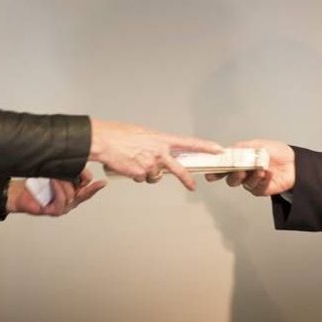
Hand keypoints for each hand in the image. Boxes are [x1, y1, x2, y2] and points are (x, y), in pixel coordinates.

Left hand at [7, 168, 106, 215]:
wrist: (20, 194)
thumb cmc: (36, 185)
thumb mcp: (55, 175)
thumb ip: (68, 173)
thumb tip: (76, 166)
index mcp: (72, 195)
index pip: (87, 191)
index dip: (95, 187)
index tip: (102, 183)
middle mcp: (69, 202)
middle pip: (83, 194)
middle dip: (82, 183)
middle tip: (81, 174)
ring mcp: (62, 208)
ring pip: (72, 195)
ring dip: (65, 183)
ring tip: (57, 175)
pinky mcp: (54, 211)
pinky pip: (61, 200)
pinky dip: (59, 189)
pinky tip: (55, 181)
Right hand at [89, 118, 221, 190]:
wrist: (104, 141)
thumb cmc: (120, 134)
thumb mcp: (143, 134)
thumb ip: (155, 144)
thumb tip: (160, 152)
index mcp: (162, 139)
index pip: (189, 142)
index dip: (205, 146)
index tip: (218, 149)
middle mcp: (159, 152)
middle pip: (179, 169)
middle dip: (186, 179)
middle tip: (192, 186)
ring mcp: (150, 164)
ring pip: (155, 176)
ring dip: (147, 173)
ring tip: (135, 161)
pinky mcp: (140, 173)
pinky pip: (141, 178)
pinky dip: (135, 174)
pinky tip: (128, 165)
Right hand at [205, 139, 295, 195]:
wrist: (293, 162)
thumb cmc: (276, 151)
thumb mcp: (257, 144)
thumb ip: (241, 148)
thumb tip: (226, 151)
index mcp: (240, 160)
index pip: (224, 166)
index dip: (216, 170)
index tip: (210, 173)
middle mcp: (243, 172)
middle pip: (230, 179)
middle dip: (233, 175)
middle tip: (240, 171)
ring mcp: (251, 181)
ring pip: (243, 183)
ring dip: (250, 176)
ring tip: (260, 170)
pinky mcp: (260, 189)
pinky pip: (257, 187)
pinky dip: (262, 179)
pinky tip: (268, 173)